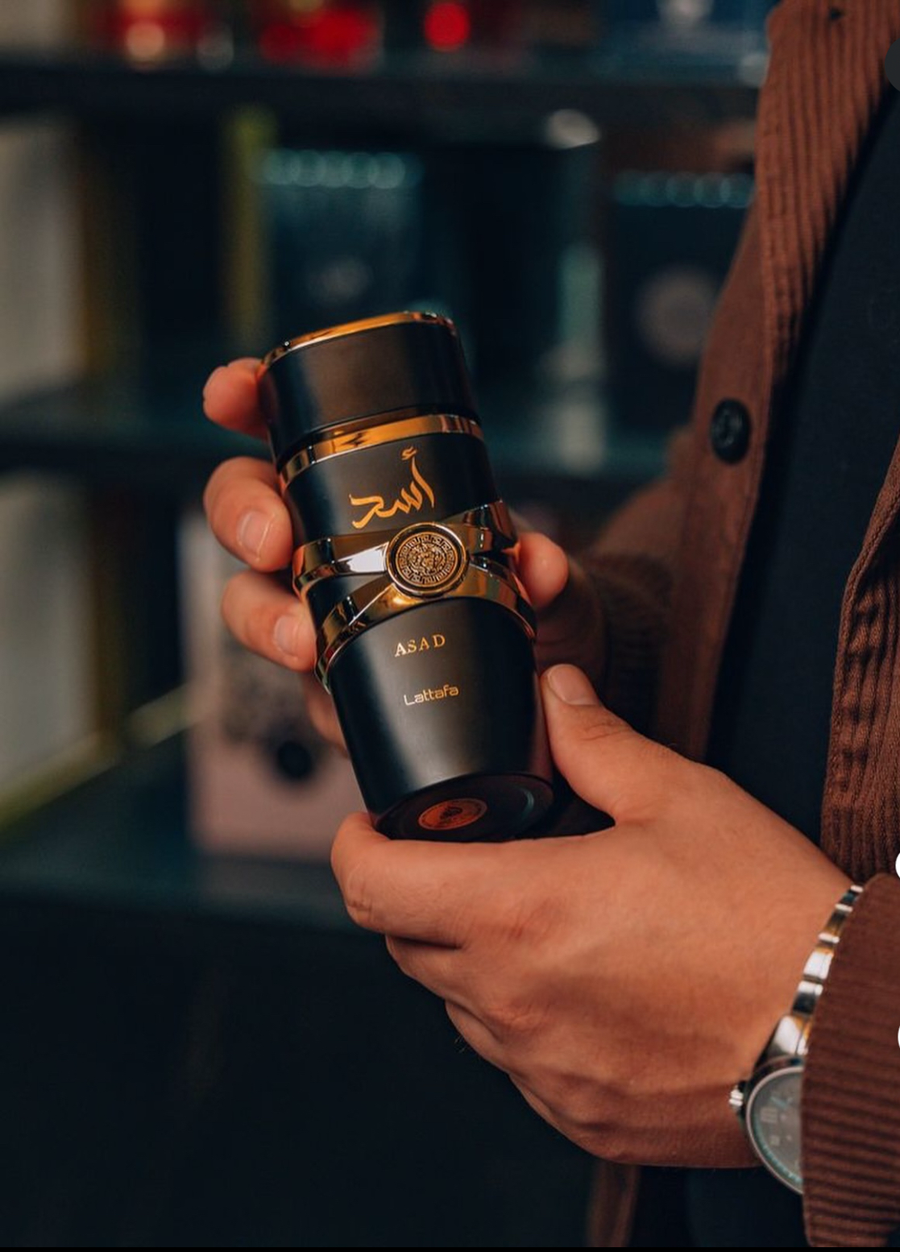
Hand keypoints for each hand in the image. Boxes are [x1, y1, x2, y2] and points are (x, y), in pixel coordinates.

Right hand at [201, 359, 606, 746]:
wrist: (536, 673)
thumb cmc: (516, 589)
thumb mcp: (541, 574)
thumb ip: (545, 569)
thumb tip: (540, 565)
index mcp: (358, 485)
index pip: (288, 428)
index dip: (245, 399)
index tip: (227, 395)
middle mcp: (322, 542)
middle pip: (245, 511)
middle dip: (242, 516)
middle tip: (270, 542)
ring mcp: (318, 612)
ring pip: (251, 604)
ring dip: (264, 619)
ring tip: (302, 645)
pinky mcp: (333, 683)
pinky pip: (305, 695)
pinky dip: (322, 702)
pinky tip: (344, 712)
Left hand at [331, 664, 849, 1167]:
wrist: (843, 1033)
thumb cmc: (767, 914)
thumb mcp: (681, 799)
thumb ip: (595, 742)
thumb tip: (555, 692)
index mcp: (520, 911)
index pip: (371, 887)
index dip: (352, 847)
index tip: (367, 827)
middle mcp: (512, 1000)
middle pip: (405, 943)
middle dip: (417, 894)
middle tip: (466, 859)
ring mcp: (540, 1068)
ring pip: (457, 1005)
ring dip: (471, 957)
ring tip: (539, 920)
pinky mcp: (577, 1113)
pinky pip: (513, 1060)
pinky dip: (521, 1017)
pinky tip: (582, 985)